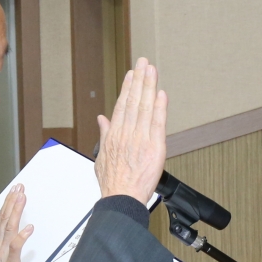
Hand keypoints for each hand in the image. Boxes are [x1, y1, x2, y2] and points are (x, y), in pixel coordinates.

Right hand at [0, 183, 33, 261]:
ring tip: (21, 198)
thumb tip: (8, 234)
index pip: (1, 219)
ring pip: (9, 228)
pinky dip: (21, 237)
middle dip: (12, 201)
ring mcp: (2, 252)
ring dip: (16, 212)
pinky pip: (15, 248)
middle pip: (4, 219)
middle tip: (19, 188)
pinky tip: (29, 228)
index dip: (8, 204)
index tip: (14, 191)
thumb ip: (0, 246)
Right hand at [95, 59, 168, 203]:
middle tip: (143, 62)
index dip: (128, 88)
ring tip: (151, 70)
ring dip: (149, 86)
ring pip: (145, 107)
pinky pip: (157, 123)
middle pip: (133, 101)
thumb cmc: (112, 182)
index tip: (132, 74)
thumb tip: (102, 119)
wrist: (121, 198)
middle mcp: (126, 133)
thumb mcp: (101, 156)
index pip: (122, 105)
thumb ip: (104, 134)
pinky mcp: (154, 147)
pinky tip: (161, 93)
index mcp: (114, 135)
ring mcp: (140, 139)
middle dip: (139, 79)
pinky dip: (160, 107)